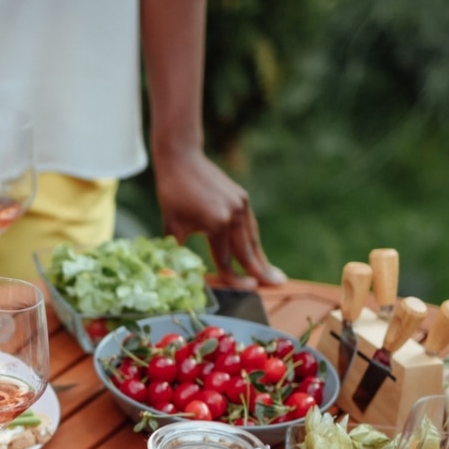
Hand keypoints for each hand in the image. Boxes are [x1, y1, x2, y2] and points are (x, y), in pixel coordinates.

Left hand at [153, 148, 285, 286]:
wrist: (182, 158)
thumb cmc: (173, 193)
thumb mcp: (171, 225)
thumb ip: (176, 253)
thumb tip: (175, 277)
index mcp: (217, 223)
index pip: (226, 259)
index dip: (235, 279)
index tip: (249, 290)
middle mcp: (233, 214)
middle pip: (247, 250)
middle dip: (261, 271)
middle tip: (277, 285)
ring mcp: (241, 205)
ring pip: (252, 238)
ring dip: (261, 257)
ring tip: (272, 273)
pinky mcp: (242, 198)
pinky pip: (250, 225)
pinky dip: (253, 240)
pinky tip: (257, 251)